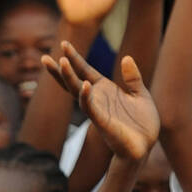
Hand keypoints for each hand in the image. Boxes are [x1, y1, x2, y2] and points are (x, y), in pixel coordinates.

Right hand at [42, 46, 159, 159]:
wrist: (145, 147)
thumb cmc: (142, 124)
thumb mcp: (140, 94)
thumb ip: (133, 77)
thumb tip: (126, 58)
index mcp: (104, 90)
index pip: (84, 71)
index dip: (74, 58)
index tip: (63, 44)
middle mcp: (97, 99)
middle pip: (73, 82)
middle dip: (60, 70)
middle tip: (45, 58)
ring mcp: (98, 111)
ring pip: (78, 92)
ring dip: (69, 78)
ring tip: (62, 62)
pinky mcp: (103, 123)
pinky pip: (92, 109)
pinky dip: (87, 97)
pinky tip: (85, 85)